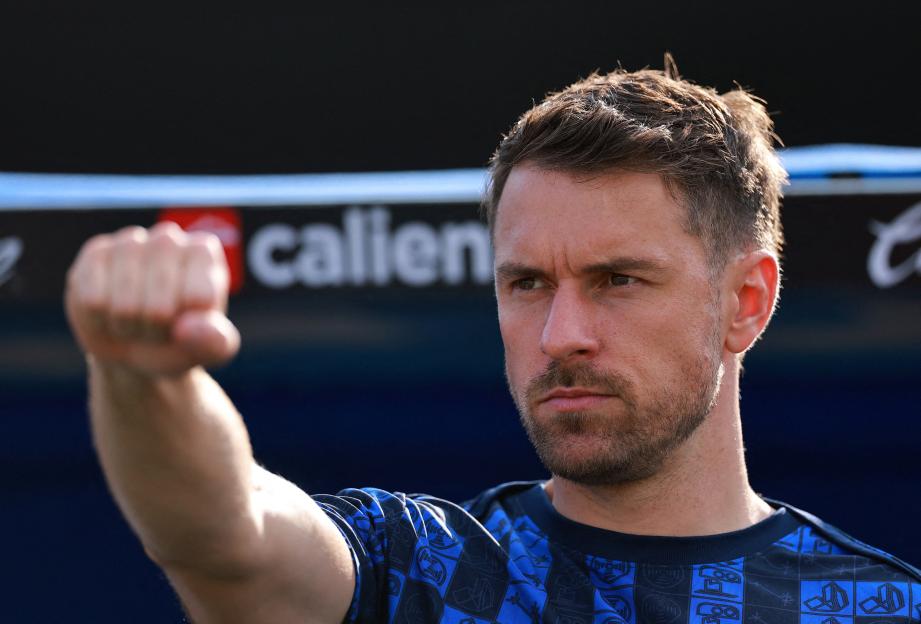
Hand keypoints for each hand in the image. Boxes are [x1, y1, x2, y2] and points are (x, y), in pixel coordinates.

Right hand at [65, 222, 240, 376]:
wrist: (140, 343)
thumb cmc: (183, 340)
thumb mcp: (210, 348)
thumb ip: (215, 341)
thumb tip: (192, 328)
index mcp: (204, 252)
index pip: (198, 298)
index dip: (190, 326)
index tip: (189, 323)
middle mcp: (168, 238)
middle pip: (158, 307)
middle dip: (157, 330)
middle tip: (159, 326)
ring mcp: (129, 241)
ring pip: (124, 305)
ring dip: (128, 326)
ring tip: (136, 319)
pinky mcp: (95, 253)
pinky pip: (93, 301)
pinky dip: (101, 320)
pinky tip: (110, 311)